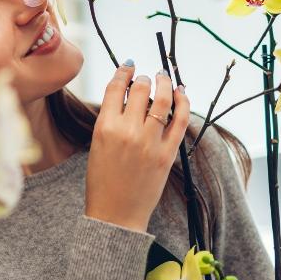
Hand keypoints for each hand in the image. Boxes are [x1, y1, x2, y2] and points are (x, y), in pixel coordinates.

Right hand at [85, 60, 190, 232]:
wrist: (116, 213)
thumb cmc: (102, 181)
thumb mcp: (97, 145)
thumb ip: (110, 120)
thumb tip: (126, 96)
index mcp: (104, 127)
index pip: (115, 88)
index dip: (123, 71)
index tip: (128, 66)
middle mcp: (127, 131)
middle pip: (139, 89)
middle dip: (143, 78)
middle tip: (145, 78)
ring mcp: (150, 142)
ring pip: (162, 99)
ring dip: (164, 83)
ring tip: (164, 77)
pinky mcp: (167, 153)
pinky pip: (180, 120)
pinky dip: (183, 101)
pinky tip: (181, 92)